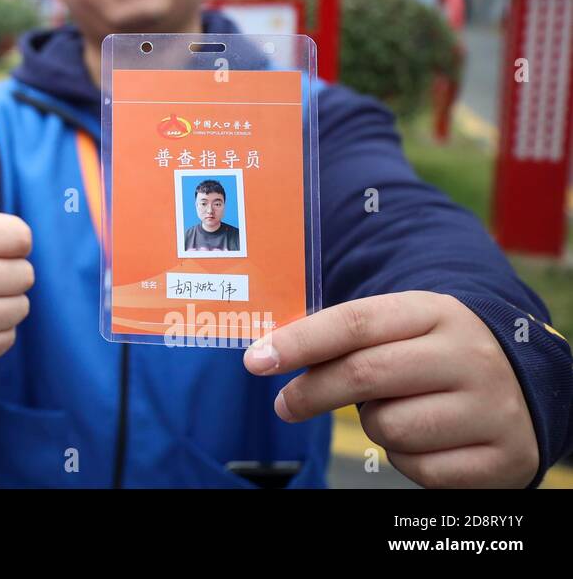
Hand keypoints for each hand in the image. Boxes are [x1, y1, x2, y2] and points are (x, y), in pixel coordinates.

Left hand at [243, 290, 539, 487]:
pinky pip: (419, 468)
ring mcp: (492, 407)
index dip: (299, 342)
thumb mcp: (402, 329)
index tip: (256, 360)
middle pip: (364, 374)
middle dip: (311, 392)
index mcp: (436, 312)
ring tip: (394, 412)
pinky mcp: (504, 457)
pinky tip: (425, 440)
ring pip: (388, 427)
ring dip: (373, 426)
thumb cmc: (435, 356)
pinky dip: (406, 459)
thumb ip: (346, 336)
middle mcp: (469, 356)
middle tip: (284, 405)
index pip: (354, 323)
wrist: (524, 386)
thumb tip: (271, 352)